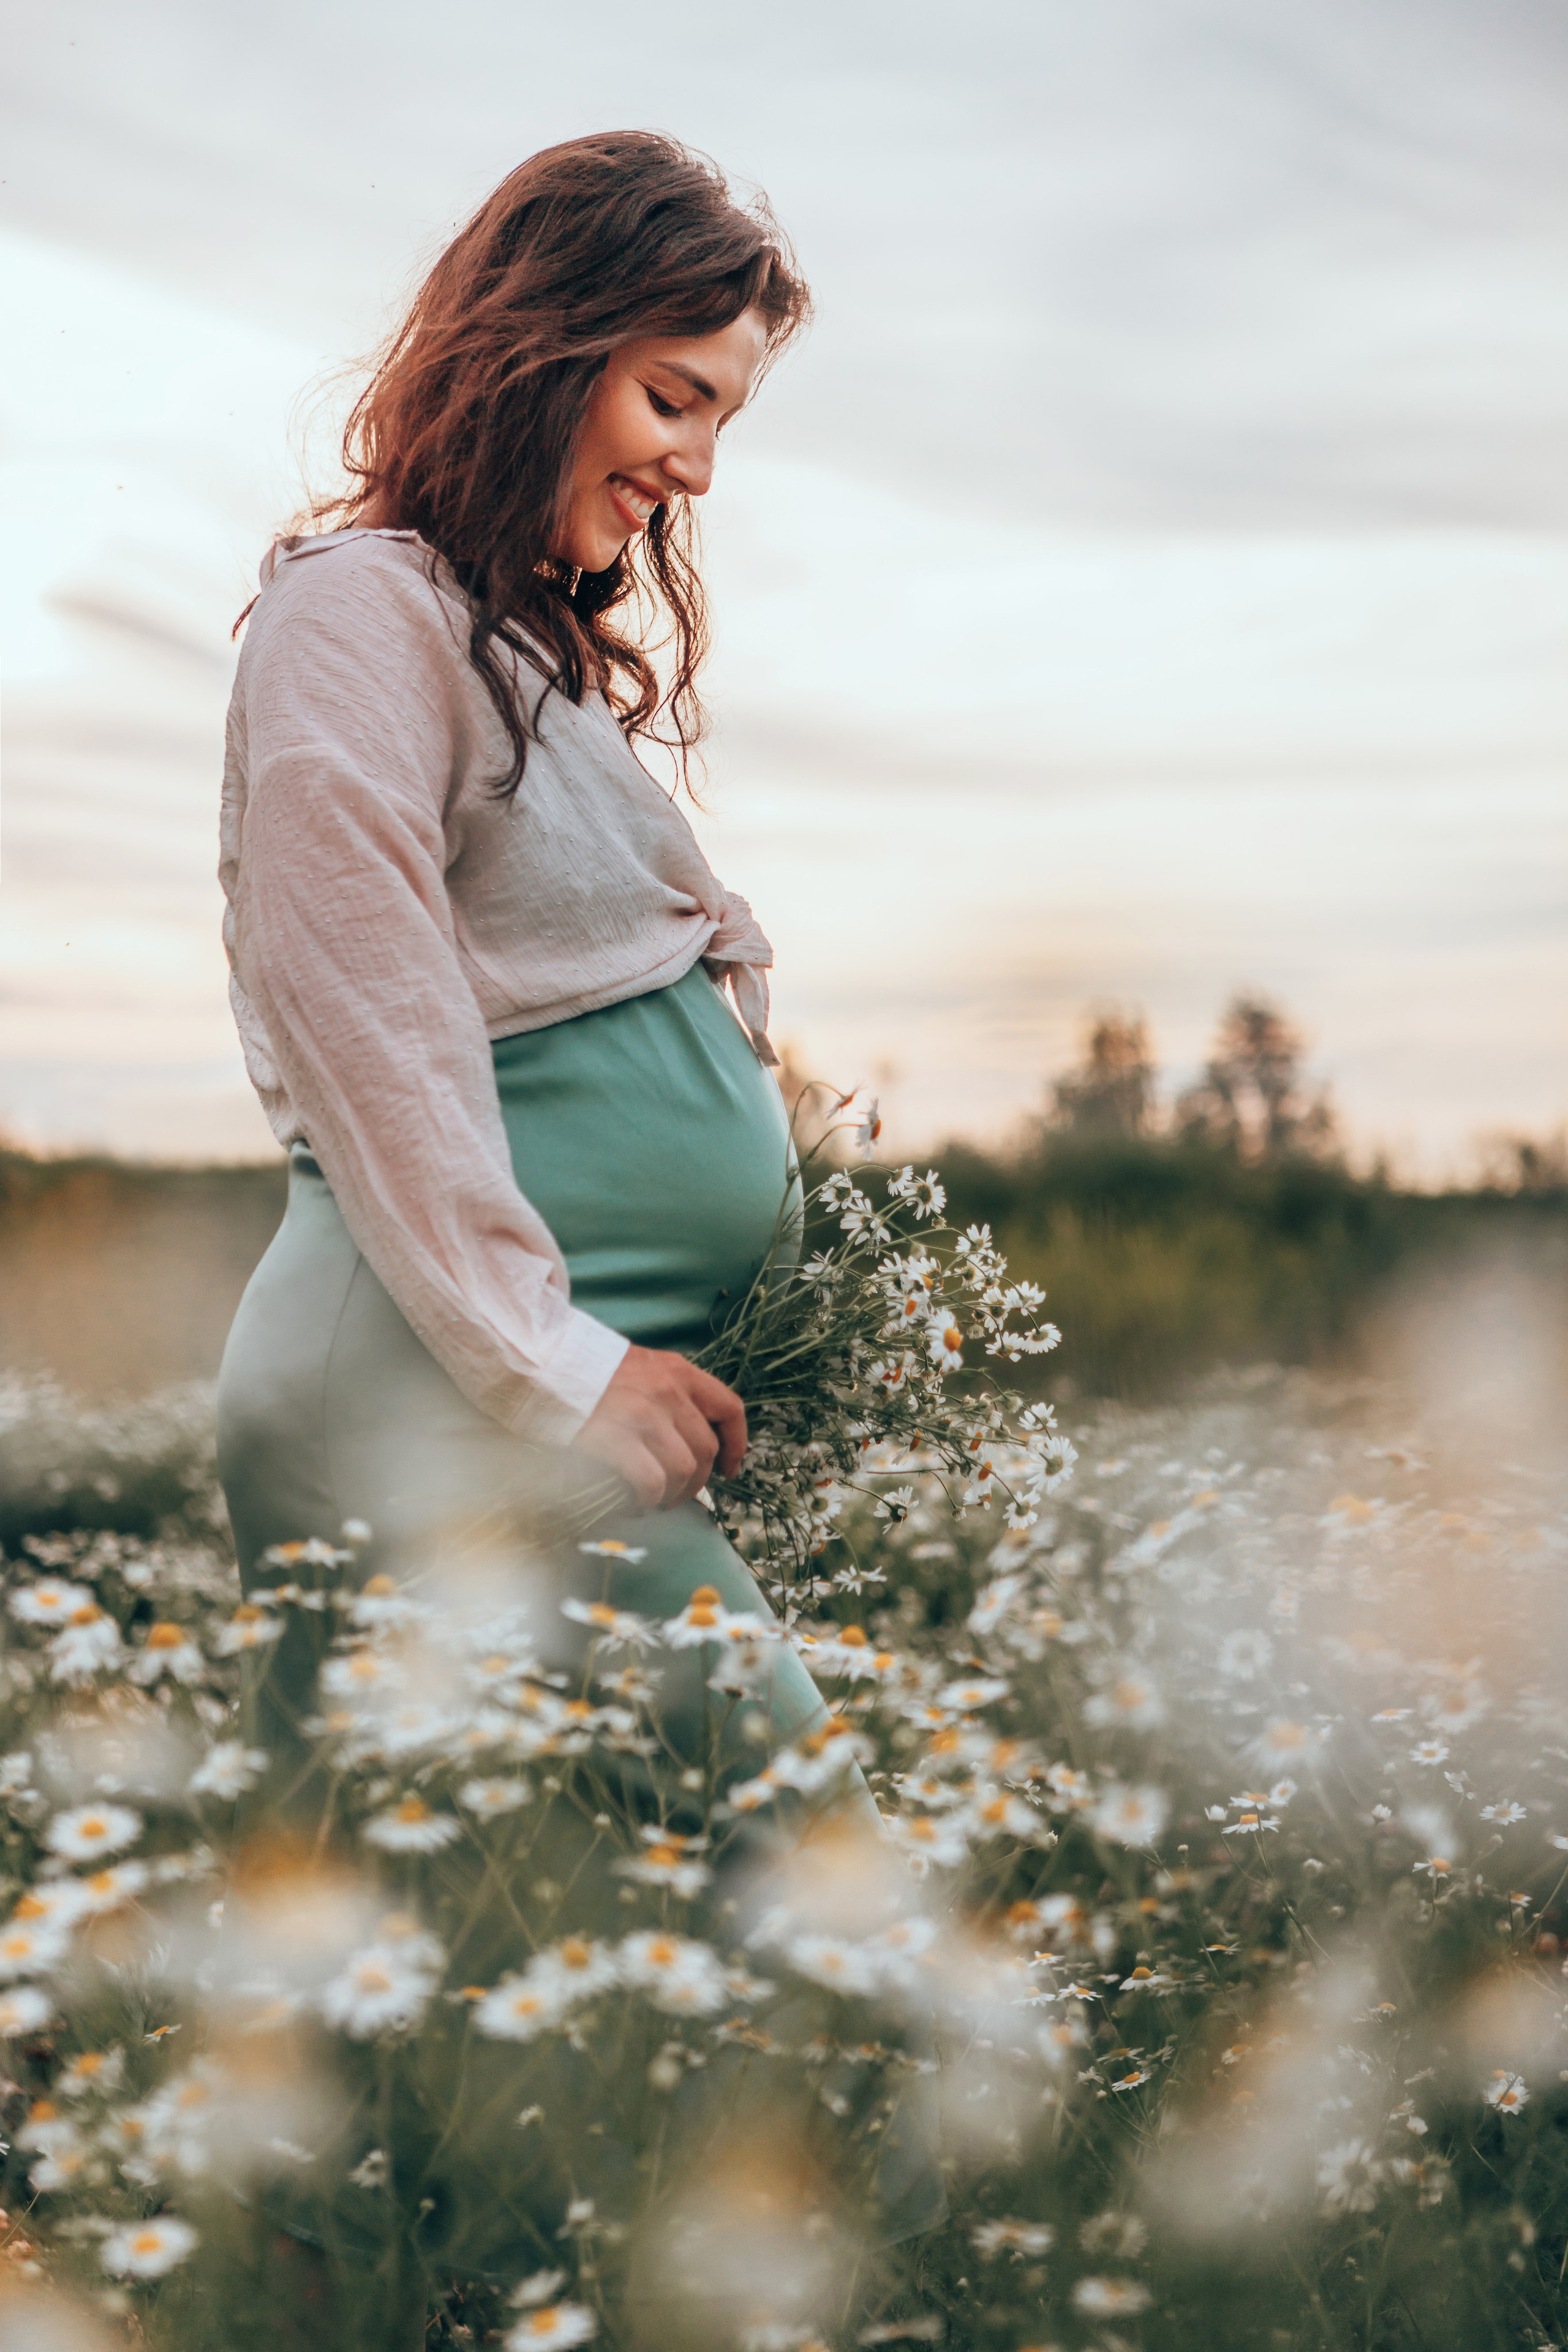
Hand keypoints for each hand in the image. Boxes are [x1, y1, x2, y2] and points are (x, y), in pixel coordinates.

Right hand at [574, 1345, 746, 1511]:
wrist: (541, 1362)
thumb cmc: (587, 1369)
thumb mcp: (640, 1367)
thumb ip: (669, 1395)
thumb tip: (688, 1441)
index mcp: (677, 1371)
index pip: (728, 1408)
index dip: (736, 1444)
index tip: (728, 1469)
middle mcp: (667, 1391)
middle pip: (705, 1450)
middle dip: (697, 1482)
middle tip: (678, 1495)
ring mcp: (642, 1414)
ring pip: (682, 1470)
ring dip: (672, 1495)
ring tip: (655, 1501)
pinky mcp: (615, 1436)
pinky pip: (651, 1482)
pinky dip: (648, 1499)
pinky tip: (635, 1502)